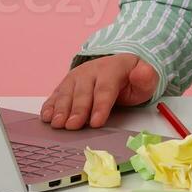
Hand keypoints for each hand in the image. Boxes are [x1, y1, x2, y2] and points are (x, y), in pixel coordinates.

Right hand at [39, 53, 158, 128]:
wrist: (118, 66)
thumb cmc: (131, 78)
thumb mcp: (145, 78)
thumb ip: (145, 77)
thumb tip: (142, 74)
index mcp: (112, 69)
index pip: (105, 88)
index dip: (100, 105)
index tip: (96, 122)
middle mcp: (91, 71)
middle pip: (83, 92)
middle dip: (78, 110)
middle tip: (72, 126)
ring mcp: (77, 77)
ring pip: (67, 92)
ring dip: (61, 108)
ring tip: (57, 123)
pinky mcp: (66, 84)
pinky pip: (57, 94)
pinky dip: (50, 105)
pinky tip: (46, 116)